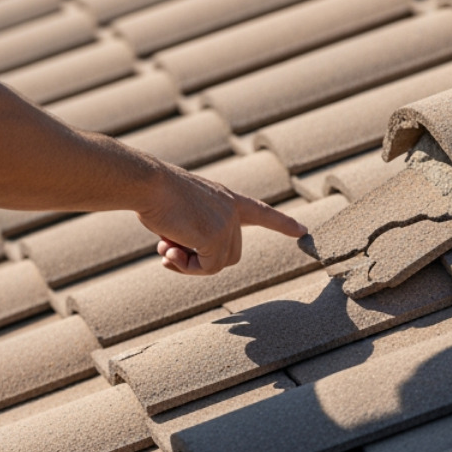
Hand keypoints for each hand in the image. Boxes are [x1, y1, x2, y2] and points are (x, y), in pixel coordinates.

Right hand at [136, 165, 307, 275]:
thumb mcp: (181, 212)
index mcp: (226, 198)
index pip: (261, 212)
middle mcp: (232, 210)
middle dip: (199, 259)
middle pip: (228, 253)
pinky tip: (167, 250)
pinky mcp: (215, 237)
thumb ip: (192, 232)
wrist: (148, 183)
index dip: (281, 223)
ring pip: (217, 264)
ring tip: (167, 249)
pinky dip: (185, 266)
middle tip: (170, 252)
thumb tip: (180, 254)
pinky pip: (204, 268)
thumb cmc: (156, 194)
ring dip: (189, 264)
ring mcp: (226, 224)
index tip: (303, 230)